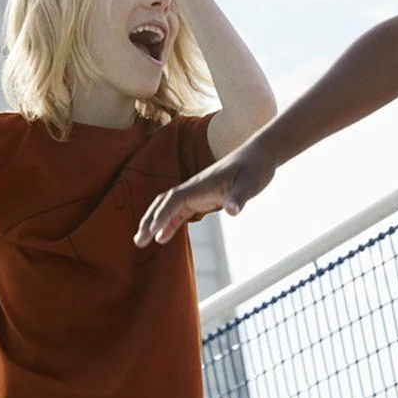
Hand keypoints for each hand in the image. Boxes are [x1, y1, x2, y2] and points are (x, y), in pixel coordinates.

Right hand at [135, 143, 278, 245]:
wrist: (259, 155)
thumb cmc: (256, 167)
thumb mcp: (251, 183)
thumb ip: (240, 197)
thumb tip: (232, 212)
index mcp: (201, 184)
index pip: (174, 201)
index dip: (161, 217)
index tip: (151, 234)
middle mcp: (194, 187)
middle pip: (164, 203)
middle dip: (149, 221)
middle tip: (138, 242)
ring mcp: (197, 191)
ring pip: (168, 207)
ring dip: (155, 223)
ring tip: (142, 241)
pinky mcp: (203, 196)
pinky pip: (181, 210)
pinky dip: (170, 223)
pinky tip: (164, 236)